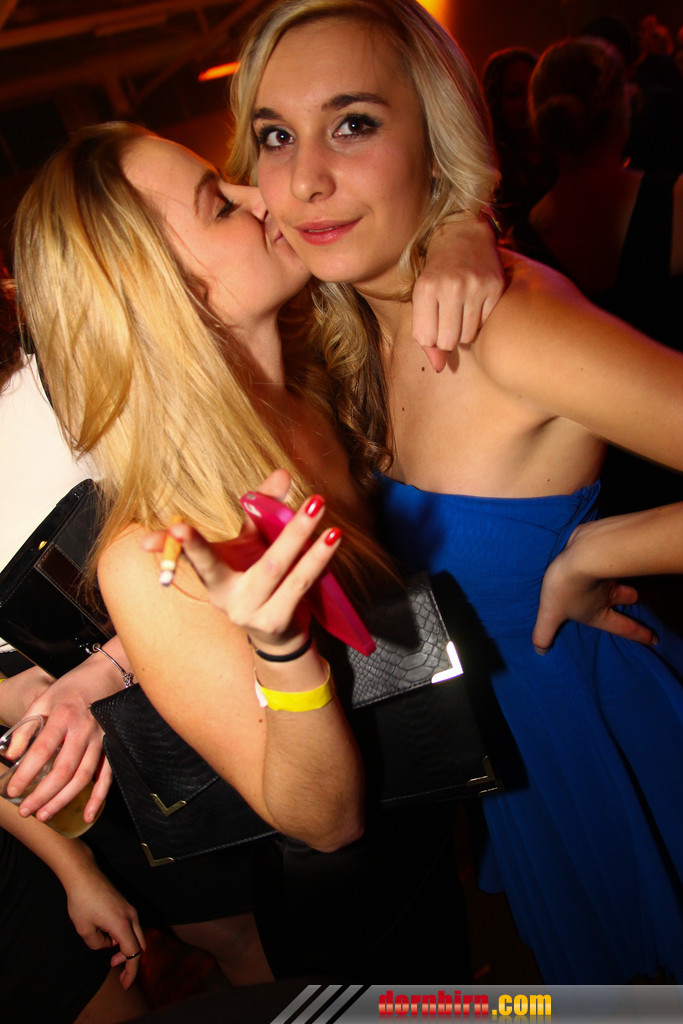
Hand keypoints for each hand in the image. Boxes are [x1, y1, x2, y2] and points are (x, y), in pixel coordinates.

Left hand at [6, 655, 118, 824]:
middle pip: (63, 770)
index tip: (13, 790)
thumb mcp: (44, 699)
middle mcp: (84, 730)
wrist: (108, 674)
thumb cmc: (73, 687)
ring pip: (83, 777)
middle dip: (43, 795)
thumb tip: (12, 755)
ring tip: (45, 814)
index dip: (26, 774)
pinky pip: (107, 776)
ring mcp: (101, 739)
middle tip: (27, 810)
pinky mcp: (112, 745)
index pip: (42, 751)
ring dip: (63, 799)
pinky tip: (88, 814)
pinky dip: (98, 798)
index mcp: (63, 716)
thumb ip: (27, 727)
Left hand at [65, 856, 144, 989]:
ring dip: (127, 948)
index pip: (133, 953)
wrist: (84, 875)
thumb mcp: (84, 930)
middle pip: (141, 945)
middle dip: (131, 961)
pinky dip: (125, 937)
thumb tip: (105, 944)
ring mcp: (130, 909)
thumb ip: (97, 944)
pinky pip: (131, 926)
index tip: (125, 984)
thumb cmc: (82, 901)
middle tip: (118, 973)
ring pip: (137, 935)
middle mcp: (131, 917)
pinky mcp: (125, 905)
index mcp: (122, 925)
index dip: (131, 971)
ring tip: (111, 956)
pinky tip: (109, 938)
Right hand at [141, 470, 342, 655]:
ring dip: (301, 535)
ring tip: (320, 507)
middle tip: (309, 499)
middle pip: (258, 560)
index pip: (195, 557)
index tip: (162, 534)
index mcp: (213, 575)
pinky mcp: (274, 622)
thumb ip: (262, 509)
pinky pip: (298, 585)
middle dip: (284, 531)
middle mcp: (226, 596)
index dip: (183, 545)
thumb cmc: (257, 577)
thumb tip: (282, 474)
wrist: (275, 635)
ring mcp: (250, 612)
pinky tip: (333, 538)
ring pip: (278, 569)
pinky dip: (316, 560)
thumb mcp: (252, 544)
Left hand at [412, 216, 504, 371]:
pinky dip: (479, 320)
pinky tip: (474, 303)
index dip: (430, 339)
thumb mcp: (422, 299)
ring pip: (468, 336)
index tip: (433, 325)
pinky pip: (485, 323)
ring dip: (464, 331)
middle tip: (448, 321)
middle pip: (448, 342)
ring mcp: (475, 286)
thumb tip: (439, 368)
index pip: (426, 339)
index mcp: (425, 288)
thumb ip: (425, 336)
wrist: (463, 236)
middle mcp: (450, 286)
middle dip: (448, 338)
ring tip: (461, 311)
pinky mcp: (495, 287)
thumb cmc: (437, 273)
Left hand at [532, 538, 657, 653]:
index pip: (623, 628)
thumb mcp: (550, 613)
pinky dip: (601, 558)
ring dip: (614, 576)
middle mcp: (607, 593)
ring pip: (615, 575)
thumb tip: (540, 651)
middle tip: (633, 597)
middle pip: (625, 596)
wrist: (582, 552)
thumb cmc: (567, 586)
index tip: (654, 640)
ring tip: (608, 573)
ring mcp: (606, 572)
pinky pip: (604, 558)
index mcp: (599, 612)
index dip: (639, 635)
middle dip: (629, 597)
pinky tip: (590, 555)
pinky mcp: (600, 553)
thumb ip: (545, 632)